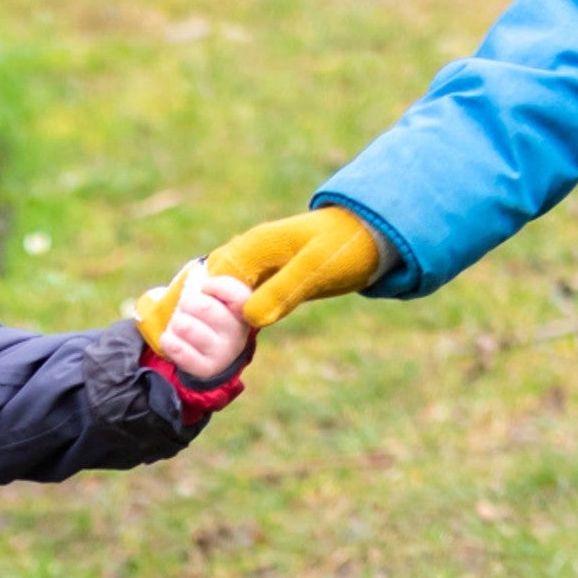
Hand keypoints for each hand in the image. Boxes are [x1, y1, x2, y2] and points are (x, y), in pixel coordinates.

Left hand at [151, 272, 255, 380]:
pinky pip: (178, 350)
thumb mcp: (214, 295)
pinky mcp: (206, 368)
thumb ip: (208, 283)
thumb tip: (195, 277)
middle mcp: (238, 332)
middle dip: (187, 302)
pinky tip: (170, 338)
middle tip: (186, 305)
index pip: (236, 293)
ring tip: (179, 323)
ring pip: (185, 326)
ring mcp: (223, 352)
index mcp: (243, 310)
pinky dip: (168, 340)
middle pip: (204, 307)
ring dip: (176, 321)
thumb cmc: (208, 313)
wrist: (207, 351)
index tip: (205, 287)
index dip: (215, 285)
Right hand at [205, 205, 385, 328]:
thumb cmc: (345, 248)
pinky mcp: (264, 279)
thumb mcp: (317, 269)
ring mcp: (253, 266)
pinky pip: (237, 299)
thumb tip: (249, 318)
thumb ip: (283, 290)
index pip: (211, 283)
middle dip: (211, 317)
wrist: (370, 234)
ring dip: (221, 318)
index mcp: (253, 247)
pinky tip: (240, 335)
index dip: (212, 312)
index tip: (230, 335)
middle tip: (230, 342)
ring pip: (220, 296)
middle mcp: (246, 254)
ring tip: (230, 342)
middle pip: (208, 289)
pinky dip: (235, 316)